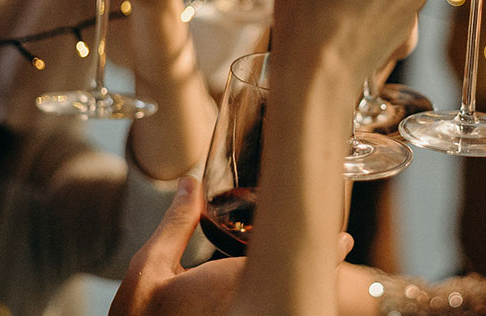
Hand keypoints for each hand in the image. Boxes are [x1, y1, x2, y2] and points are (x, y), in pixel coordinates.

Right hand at [109, 176, 358, 315]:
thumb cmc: (140, 312)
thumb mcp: (150, 264)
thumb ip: (176, 223)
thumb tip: (191, 182)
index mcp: (228, 286)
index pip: (288, 267)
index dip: (323, 254)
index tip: (345, 240)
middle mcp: (244, 308)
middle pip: (294, 285)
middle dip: (316, 266)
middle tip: (338, 246)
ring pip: (285, 298)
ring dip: (300, 281)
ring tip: (323, 260)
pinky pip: (270, 306)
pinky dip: (283, 295)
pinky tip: (288, 284)